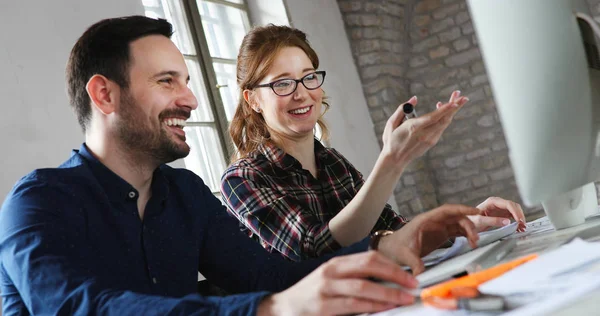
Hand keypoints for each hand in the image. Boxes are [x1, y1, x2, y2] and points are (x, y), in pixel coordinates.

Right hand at [258, 252, 417, 315]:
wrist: (283, 308)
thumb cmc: (312, 295)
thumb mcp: (331, 280)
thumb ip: (354, 278)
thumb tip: (388, 282)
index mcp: (336, 264)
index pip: (369, 258)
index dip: (392, 265)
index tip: (410, 275)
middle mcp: (330, 272)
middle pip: (368, 267)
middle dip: (394, 276)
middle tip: (412, 285)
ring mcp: (325, 289)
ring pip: (362, 287)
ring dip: (387, 293)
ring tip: (403, 299)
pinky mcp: (322, 307)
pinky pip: (352, 306)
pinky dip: (372, 307)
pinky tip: (383, 308)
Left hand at [377, 204, 480, 274]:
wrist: (391, 249)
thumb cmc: (396, 248)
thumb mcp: (405, 255)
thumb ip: (414, 264)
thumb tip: (421, 275)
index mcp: (425, 220)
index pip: (446, 210)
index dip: (462, 209)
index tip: (475, 211)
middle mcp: (434, 222)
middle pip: (456, 217)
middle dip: (468, 225)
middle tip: (475, 238)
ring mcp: (438, 228)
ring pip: (458, 224)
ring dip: (469, 231)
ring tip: (474, 243)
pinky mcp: (440, 235)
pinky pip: (457, 232)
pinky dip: (465, 236)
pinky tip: (470, 243)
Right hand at [380, 91, 468, 171]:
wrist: (395, 159)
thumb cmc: (391, 140)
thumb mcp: (392, 123)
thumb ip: (402, 109)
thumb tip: (415, 99)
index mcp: (413, 128)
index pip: (433, 118)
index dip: (445, 109)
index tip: (455, 101)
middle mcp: (424, 134)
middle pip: (444, 120)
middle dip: (455, 107)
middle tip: (464, 97)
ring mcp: (430, 139)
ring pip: (445, 123)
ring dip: (452, 111)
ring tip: (457, 99)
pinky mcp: (432, 142)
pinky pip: (441, 127)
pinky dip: (445, 117)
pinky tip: (442, 109)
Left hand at [469, 196, 526, 231]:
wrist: (467, 223)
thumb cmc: (471, 220)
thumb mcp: (480, 221)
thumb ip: (493, 221)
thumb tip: (508, 221)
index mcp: (492, 201)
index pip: (508, 204)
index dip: (515, 212)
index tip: (519, 220)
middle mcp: (497, 203)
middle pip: (513, 206)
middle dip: (519, 215)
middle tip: (523, 225)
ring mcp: (500, 208)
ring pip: (515, 210)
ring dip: (519, 218)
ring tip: (522, 227)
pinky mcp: (502, 214)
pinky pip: (512, 216)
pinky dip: (517, 221)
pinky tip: (519, 228)